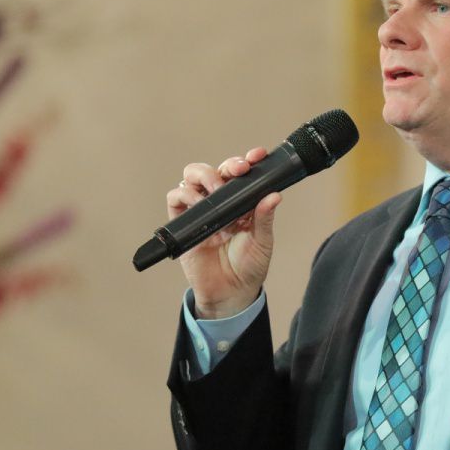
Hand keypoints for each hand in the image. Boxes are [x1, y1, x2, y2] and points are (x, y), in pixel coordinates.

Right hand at [166, 147, 281, 318]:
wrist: (230, 293)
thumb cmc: (249, 267)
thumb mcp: (262, 242)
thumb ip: (264, 219)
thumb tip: (274, 196)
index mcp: (242, 202)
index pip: (242, 175)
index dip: (248, 161)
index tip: (256, 156)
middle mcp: (221, 202)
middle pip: (216, 170)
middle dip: (227, 165)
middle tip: (237, 170)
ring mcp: (201, 211)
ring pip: (192, 178)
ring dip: (203, 175)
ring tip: (215, 187)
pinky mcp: (183, 222)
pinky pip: (176, 199)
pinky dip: (184, 195)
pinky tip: (197, 201)